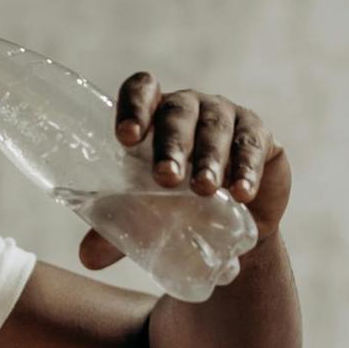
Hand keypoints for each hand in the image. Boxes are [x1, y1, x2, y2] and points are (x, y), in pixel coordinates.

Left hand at [78, 72, 291, 271]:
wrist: (229, 228)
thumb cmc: (174, 205)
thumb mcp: (145, 215)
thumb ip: (115, 230)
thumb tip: (88, 257)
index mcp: (153, 114)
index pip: (141, 90)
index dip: (133, 106)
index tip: (127, 138)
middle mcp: (189, 107)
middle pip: (177, 113)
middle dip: (171, 145)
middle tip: (166, 177)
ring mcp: (227, 117)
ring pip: (216, 129)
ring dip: (210, 158)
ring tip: (204, 189)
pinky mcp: (260, 138)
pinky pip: (253, 146)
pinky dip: (248, 170)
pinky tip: (242, 193)